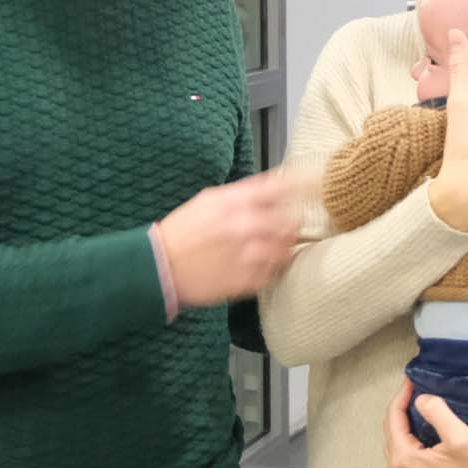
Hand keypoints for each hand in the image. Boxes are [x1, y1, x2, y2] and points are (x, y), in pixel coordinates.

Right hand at [156, 168, 306, 307]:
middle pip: (291, 220)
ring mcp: (249, 256)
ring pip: (287, 248)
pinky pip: (274, 272)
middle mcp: (246, 226)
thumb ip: (242, 193)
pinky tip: (259, 264)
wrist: (159, 266)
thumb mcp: (208, 200)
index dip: (298, 186)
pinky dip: (272, 267)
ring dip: (284, 246)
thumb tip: (271, 186)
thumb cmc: (183, 232)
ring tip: (270, 246)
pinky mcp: (247, 281)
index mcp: (236, 202)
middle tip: (286, 224)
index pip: (280, 188)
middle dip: (291, 221)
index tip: (308, 187)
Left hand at [386, 380, 467, 467]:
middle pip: (393, 440)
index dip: (401, 398)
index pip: (393, 422)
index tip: (411, 382)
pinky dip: (412, 461)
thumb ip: (436, 412)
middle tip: (415, 397)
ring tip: (418, 420)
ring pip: (399, 459)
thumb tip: (419, 400)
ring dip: (406, 439)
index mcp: (405, 462)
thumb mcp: (460, 434)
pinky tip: (424, 451)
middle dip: (402, 417)